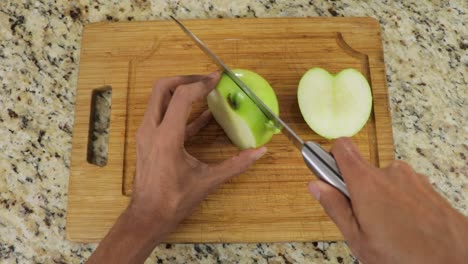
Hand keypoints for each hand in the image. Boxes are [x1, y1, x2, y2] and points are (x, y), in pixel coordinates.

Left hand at [130, 71, 265, 227]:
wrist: (146, 216)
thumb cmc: (173, 201)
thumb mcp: (207, 181)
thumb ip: (236, 164)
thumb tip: (259, 152)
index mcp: (167, 138)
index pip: (182, 97)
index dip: (201, 84)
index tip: (217, 79)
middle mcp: (151, 130)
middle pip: (162, 88)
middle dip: (186, 79)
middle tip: (207, 80)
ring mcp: (146, 134)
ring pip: (159, 98)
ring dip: (180, 91)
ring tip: (205, 91)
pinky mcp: (148, 139)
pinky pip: (162, 115)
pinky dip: (180, 109)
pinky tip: (202, 113)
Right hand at [308, 138, 467, 263]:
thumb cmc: (405, 258)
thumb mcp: (359, 240)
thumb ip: (335, 207)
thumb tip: (315, 185)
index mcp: (367, 182)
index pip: (342, 147)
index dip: (331, 157)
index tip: (328, 173)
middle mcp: (390, 172)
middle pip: (363, 170)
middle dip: (359, 191)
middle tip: (364, 220)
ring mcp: (413, 178)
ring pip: (385, 182)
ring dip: (382, 199)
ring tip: (390, 229)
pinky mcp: (429, 187)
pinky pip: (405, 189)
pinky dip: (401, 203)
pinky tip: (408, 227)